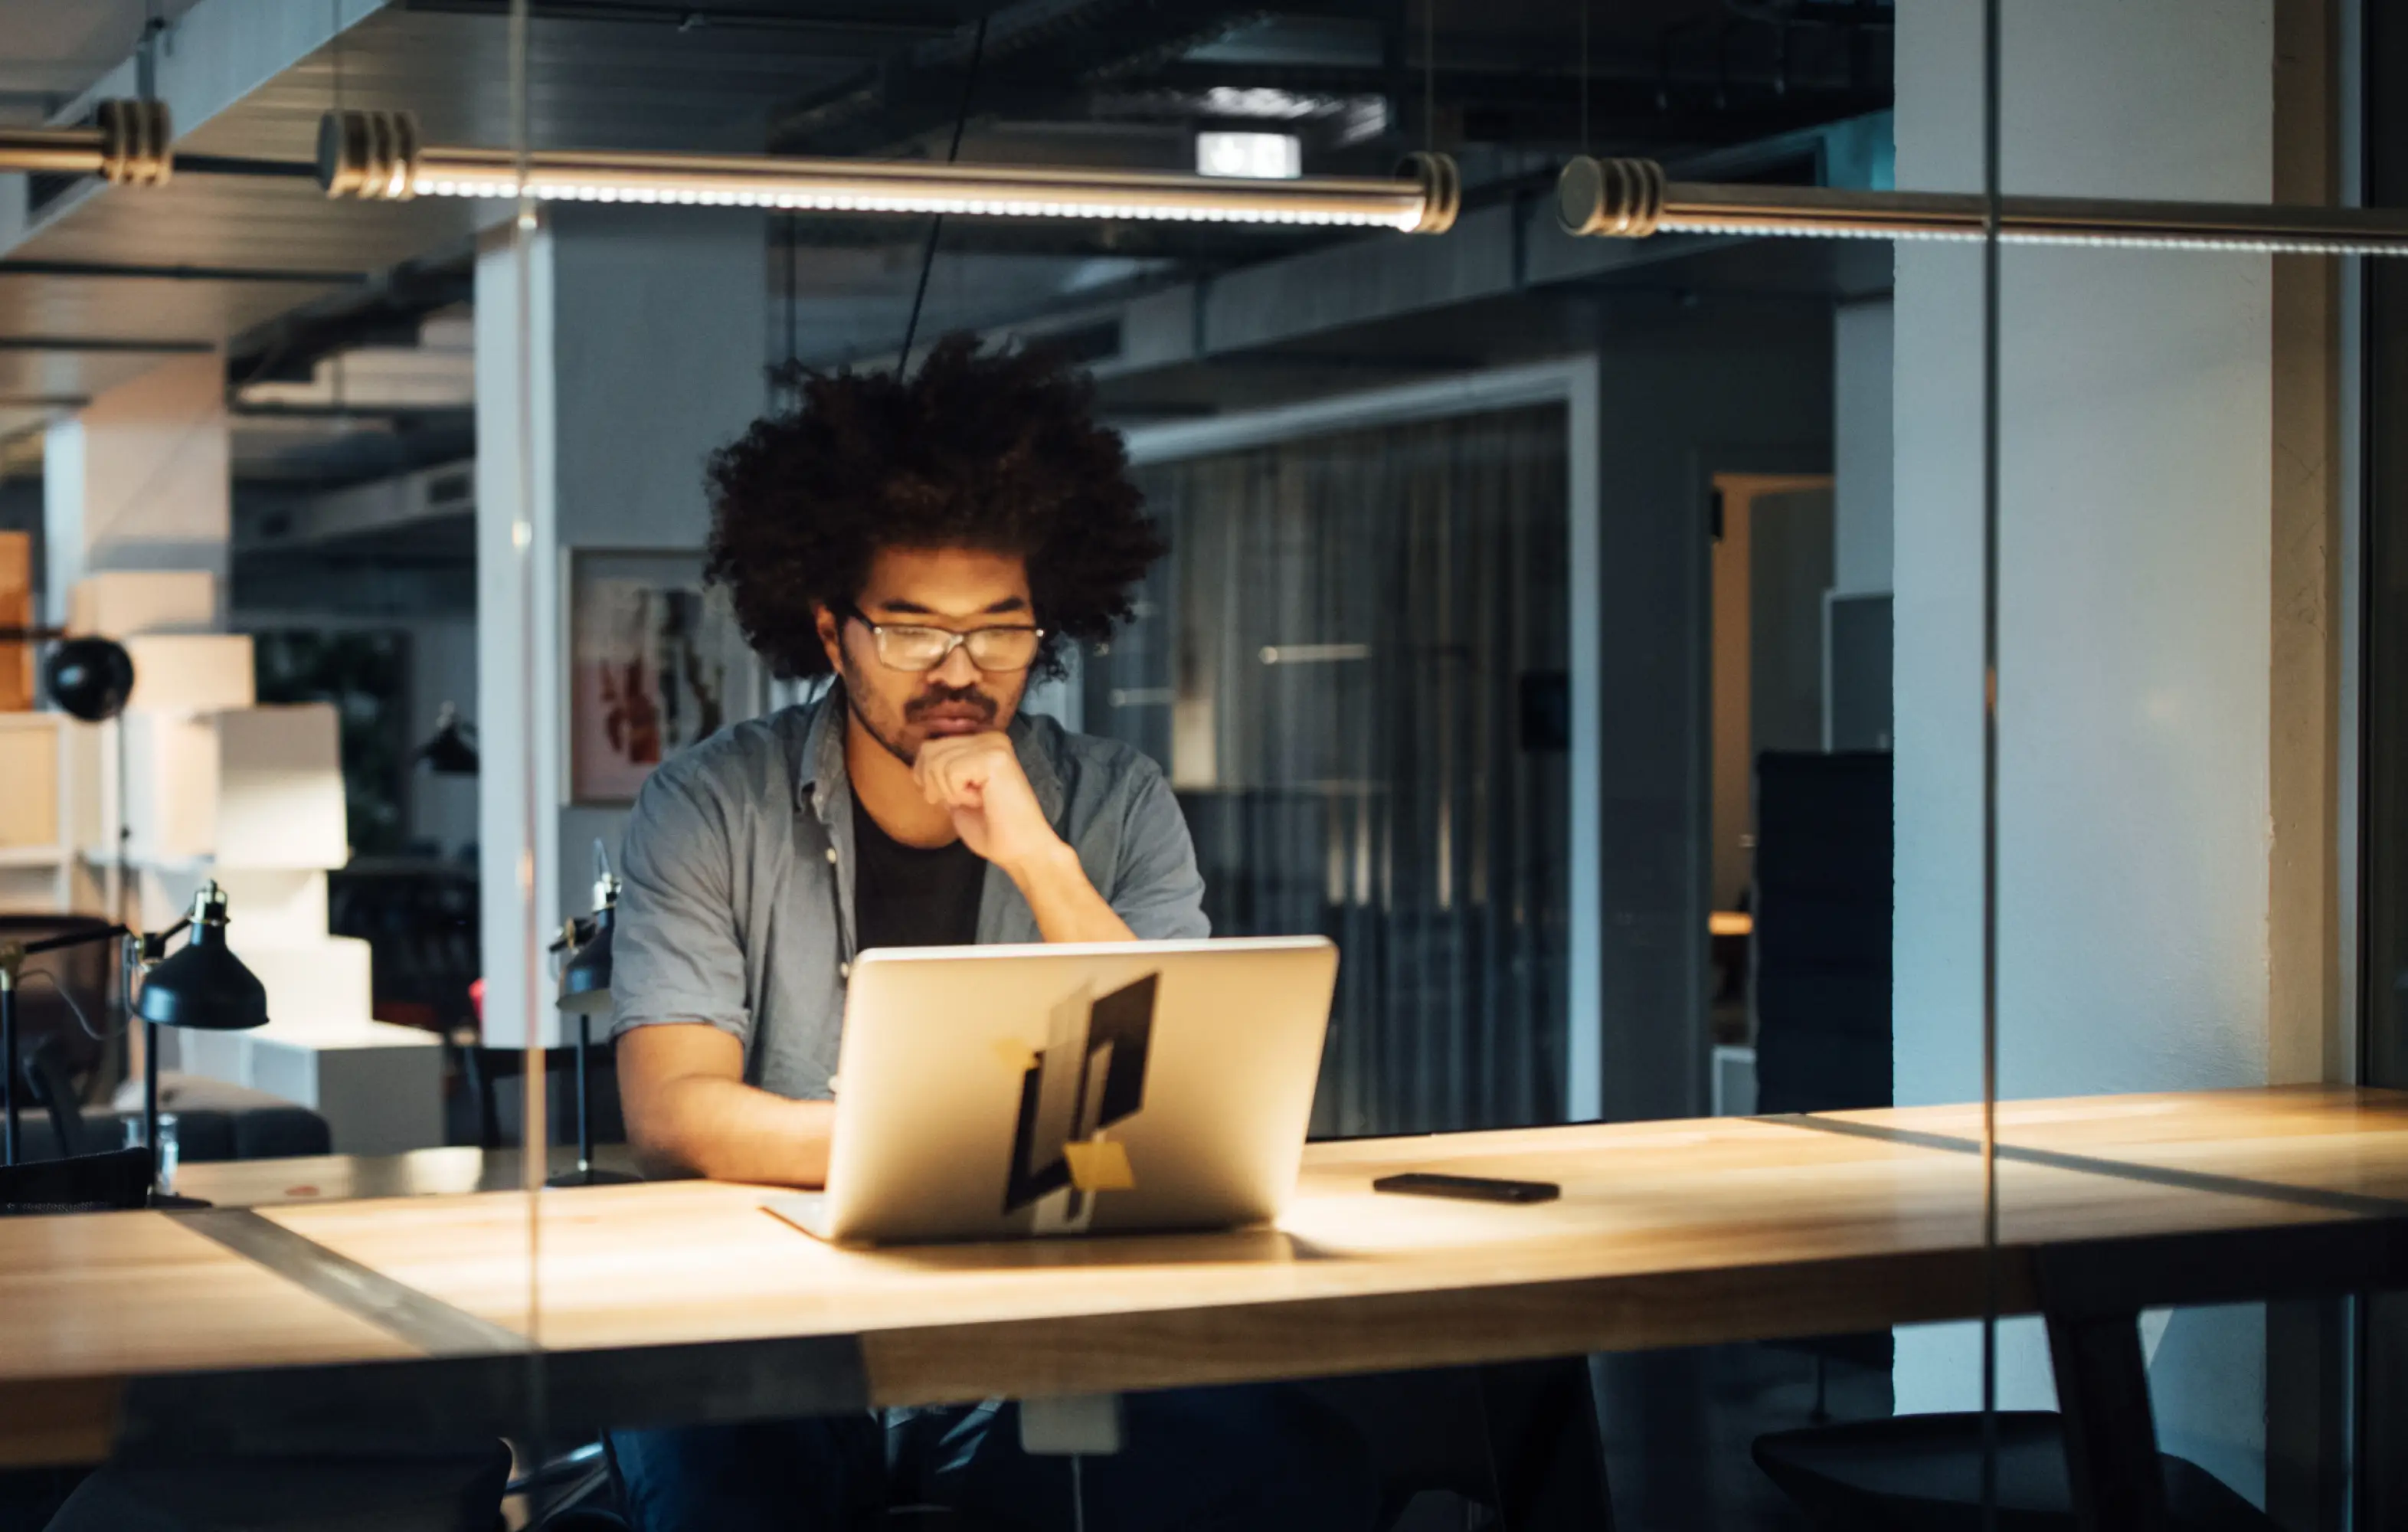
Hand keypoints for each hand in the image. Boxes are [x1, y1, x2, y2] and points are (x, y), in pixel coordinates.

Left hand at [912, 732, 1068, 876]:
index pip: (930, 746)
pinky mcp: (994, 757)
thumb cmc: (991, 829)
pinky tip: (982, 801)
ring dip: (949, 792)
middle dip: (934, 785)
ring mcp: (992, 744)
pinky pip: (951, 771)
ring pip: (937, 762)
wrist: (1019, 850)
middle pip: (929, 750)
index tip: (949, 798)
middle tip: (962, 803)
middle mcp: (988, 736)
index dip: (925, 777)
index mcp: (981, 742)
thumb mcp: (955, 794)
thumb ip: (940, 773)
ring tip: (976, 801)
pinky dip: (959, 794)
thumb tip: (919, 762)